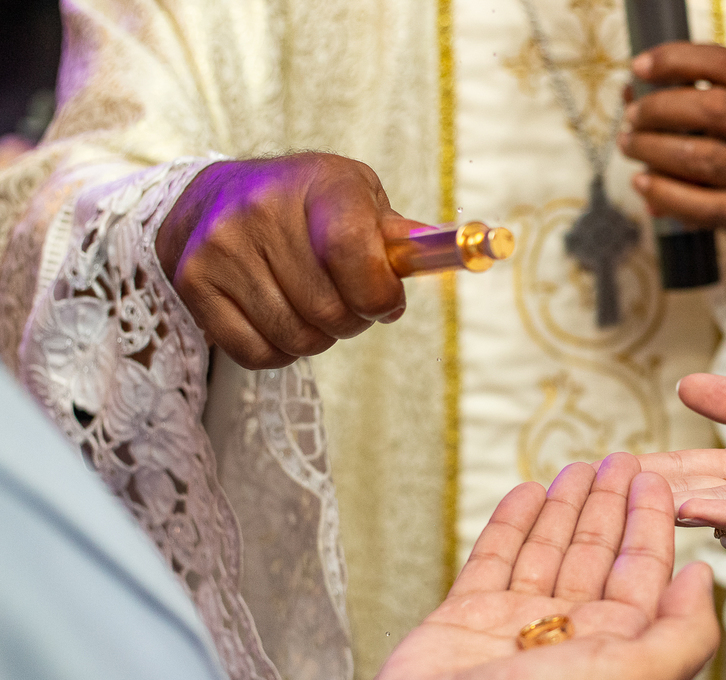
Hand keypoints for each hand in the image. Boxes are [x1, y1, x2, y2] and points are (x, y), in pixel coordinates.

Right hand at [156, 153, 421, 368]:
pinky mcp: (194, 282)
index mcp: (320, 183)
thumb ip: (396, 235)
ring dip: (318, 337)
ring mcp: (222, 246)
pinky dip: (279, 351)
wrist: (212, 197)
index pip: (356, 254)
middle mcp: (263, 209)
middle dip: (353, 319)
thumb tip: (434, 255)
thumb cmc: (306, 204)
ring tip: (312, 305)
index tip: (387, 300)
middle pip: (331, 310)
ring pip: (297, 339)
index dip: (381, 294)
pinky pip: (257, 353)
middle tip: (348, 302)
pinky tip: (280, 318)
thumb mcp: (356, 197)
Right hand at [357, 453, 719, 679]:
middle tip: (619, 459)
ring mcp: (515, 622)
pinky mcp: (466, 616)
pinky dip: (512, 523)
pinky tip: (527, 492)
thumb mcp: (638, 679)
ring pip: (548, 550)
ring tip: (577, 467)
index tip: (653, 478)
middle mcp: (568, 632)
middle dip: (610, 505)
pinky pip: (494, 557)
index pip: (641, 571)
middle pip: (597, 554)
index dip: (650, 523)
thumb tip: (704, 578)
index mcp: (612, 647)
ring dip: (566, 507)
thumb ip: (684, 632)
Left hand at [619, 43, 725, 272]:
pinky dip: (663, 192)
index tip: (640, 66)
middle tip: (632, 118)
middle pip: (712, 109)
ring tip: (629, 145)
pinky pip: (700, 205)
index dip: (677, 60)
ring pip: (701, 157)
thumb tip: (630, 94)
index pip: (723, 64)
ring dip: (653, 149)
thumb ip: (698, 101)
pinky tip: (641, 182)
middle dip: (660, 109)